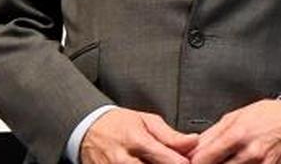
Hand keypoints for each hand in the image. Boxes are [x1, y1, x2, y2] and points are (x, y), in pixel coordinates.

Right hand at [80, 108, 197, 163]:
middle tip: (176, 162)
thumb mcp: (147, 121)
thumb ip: (171, 135)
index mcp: (136, 141)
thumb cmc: (119, 124)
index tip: (189, 161)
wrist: (87, 131)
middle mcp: (123, 161)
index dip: (182, 162)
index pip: (167, 159)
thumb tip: (193, 142)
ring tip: (158, 162)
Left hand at [189, 99, 280, 163]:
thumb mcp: (235, 117)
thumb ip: (211, 135)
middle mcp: (249, 153)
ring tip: (227, 160)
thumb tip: (191, 149)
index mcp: (238, 135)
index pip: (202, 160)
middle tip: (211, 160)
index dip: (193, 162)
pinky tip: (238, 163)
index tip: (192, 161)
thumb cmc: (267, 116)